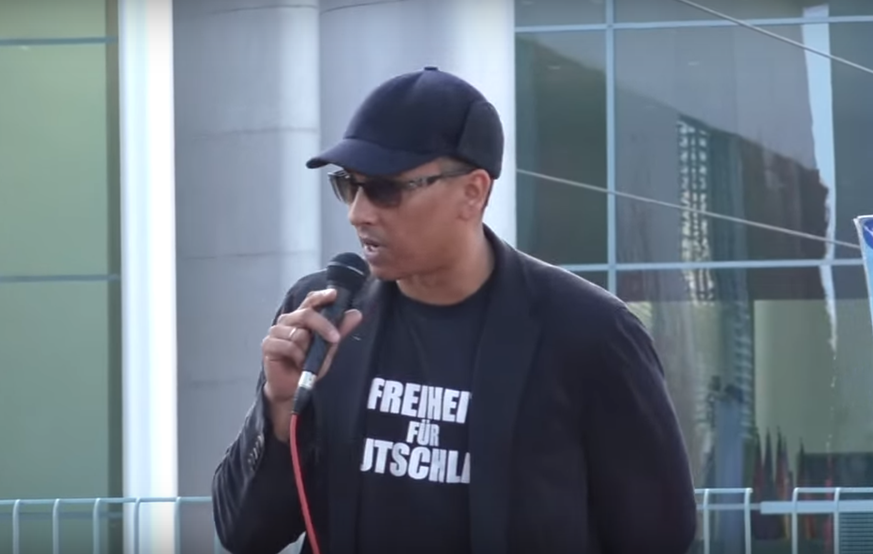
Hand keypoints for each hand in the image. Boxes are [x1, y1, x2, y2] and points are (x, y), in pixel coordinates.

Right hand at [260, 289, 362, 438]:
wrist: (292, 387)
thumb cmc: (308, 365)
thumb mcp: (328, 348)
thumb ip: (340, 330)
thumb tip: (356, 314)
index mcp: (301, 317)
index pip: (311, 300)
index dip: (321, 296)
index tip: (334, 294)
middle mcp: (288, 320)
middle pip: (306, 314)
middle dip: (324, 326)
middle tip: (334, 339)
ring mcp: (276, 331)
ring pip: (298, 333)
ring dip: (308, 349)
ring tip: (306, 359)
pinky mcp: (268, 345)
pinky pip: (288, 346)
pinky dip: (298, 357)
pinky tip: (298, 363)